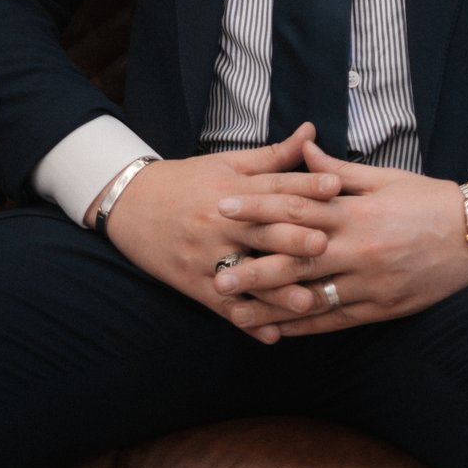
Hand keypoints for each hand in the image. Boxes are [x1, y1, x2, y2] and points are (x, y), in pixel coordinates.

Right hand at [100, 123, 339, 320]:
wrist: (131, 203)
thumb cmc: (187, 180)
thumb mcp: (228, 163)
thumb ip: (273, 155)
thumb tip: (311, 131)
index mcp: (233, 189)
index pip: (275, 187)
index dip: (307, 186)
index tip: (337, 187)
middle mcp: (221, 222)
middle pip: (263, 231)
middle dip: (295, 239)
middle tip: (326, 244)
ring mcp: (207, 255)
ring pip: (247, 275)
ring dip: (278, 291)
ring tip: (308, 301)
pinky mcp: (194, 283)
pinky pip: (223, 306)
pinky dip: (248, 322)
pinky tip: (271, 336)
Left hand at [211, 135, 467, 341]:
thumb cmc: (428, 200)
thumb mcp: (385, 177)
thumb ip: (338, 170)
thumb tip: (302, 149)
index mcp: (356, 212)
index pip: (296, 208)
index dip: (257, 209)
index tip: (224, 209)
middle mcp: (358, 250)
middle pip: (295, 260)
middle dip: (253, 266)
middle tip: (216, 273)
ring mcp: (369, 284)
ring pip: (311, 297)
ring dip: (270, 305)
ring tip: (236, 310)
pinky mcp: (380, 309)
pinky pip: (335, 320)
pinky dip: (305, 326)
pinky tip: (278, 330)